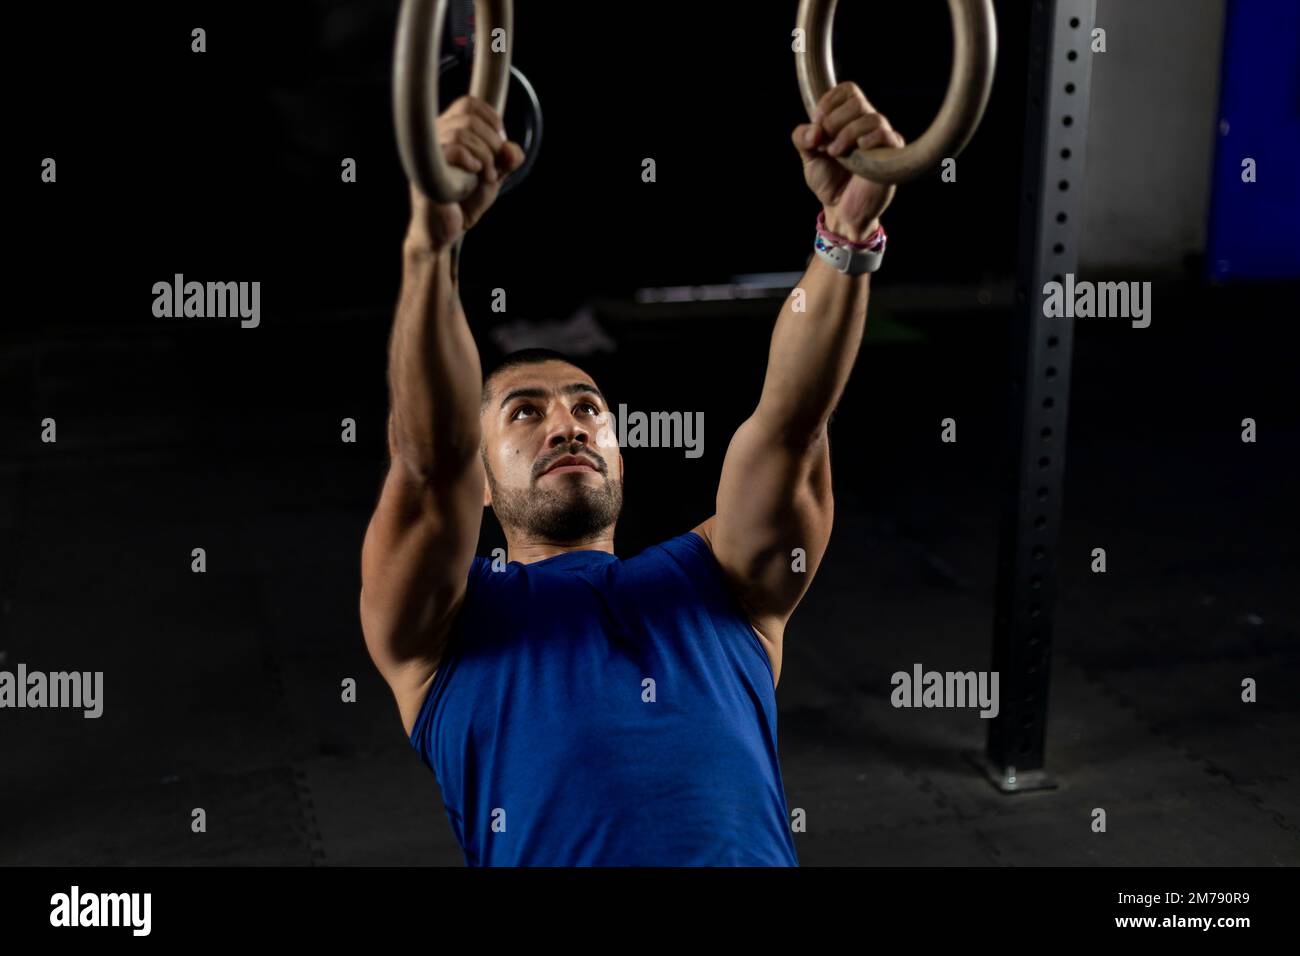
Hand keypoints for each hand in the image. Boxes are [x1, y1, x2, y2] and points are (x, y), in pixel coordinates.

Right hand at [405, 95, 524, 252]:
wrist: (445, 231)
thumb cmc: (465, 201)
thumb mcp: (495, 176)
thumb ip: (508, 159)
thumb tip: (512, 150)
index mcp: (449, 131)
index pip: (469, 103)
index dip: (492, 120)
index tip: (500, 147)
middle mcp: (434, 136)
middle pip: (469, 115)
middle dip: (493, 141)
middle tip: (495, 167)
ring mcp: (428, 151)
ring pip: (462, 132)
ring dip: (485, 155)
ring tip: (485, 176)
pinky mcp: (426, 169)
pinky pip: (452, 148)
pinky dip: (471, 160)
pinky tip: (474, 175)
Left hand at [792, 82, 903, 241]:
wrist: (841, 210)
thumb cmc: (829, 182)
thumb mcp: (808, 157)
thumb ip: (802, 138)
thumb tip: (814, 129)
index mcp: (849, 120)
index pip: (847, 91)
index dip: (829, 101)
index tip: (817, 122)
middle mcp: (867, 125)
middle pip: (857, 101)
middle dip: (834, 120)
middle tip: (825, 143)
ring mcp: (881, 139)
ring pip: (871, 117)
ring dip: (847, 133)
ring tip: (835, 153)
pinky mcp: (892, 155)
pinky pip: (887, 135)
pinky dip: (870, 139)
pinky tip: (858, 151)